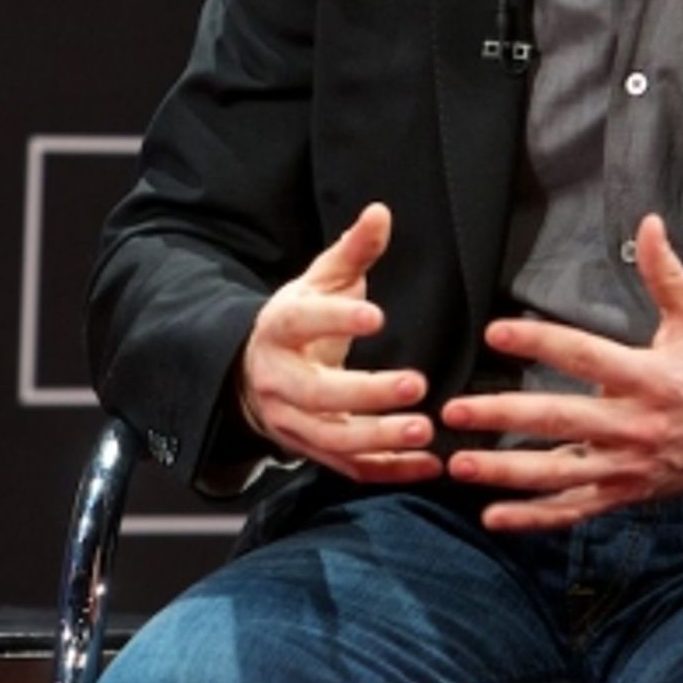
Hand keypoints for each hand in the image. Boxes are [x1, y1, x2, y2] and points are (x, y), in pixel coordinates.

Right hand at [238, 202, 439, 483]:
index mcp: (280, 328)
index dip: (337, 320)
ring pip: (332, 439)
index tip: (378, 317)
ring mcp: (292, 422)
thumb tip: (380, 211)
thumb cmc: (299, 320)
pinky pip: (349, 468)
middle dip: (368, 394)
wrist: (254, 374)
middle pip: (318, 394)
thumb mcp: (319, 279)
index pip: (304, 322)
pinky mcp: (311, 451)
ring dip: (380, 438)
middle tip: (418, 384)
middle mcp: (279, 380)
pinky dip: (388, 471)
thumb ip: (353, 250)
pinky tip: (428, 464)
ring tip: (424, 431)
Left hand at [440, 214, 682, 528]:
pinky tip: (494, 516)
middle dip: (503, 416)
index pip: (584, 355)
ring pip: (559, 473)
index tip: (495, 332)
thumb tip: (649, 224)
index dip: (538, 342)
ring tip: (460, 464)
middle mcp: (636, 426)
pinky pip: (575, 509)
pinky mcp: (626, 493)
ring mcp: (629, 466)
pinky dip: (534, 517)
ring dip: (506, 472)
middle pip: (560, 419)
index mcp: (651, 377)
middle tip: (455, 409)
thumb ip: (668, 273)